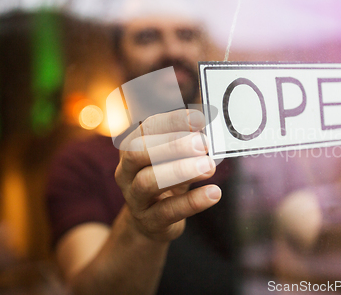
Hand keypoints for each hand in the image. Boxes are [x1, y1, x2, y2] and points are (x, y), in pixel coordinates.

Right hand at [114, 109, 219, 241]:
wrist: (152, 221)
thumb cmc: (167, 179)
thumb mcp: (175, 156)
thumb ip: (189, 139)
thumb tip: (210, 120)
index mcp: (132, 146)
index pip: (146, 127)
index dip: (171, 121)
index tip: (198, 119)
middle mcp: (126, 170)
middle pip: (138, 152)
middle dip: (172, 145)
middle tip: (202, 144)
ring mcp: (134, 197)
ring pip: (148, 181)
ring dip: (180, 171)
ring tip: (209, 167)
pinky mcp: (148, 221)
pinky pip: (167, 211)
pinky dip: (192, 202)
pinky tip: (213, 193)